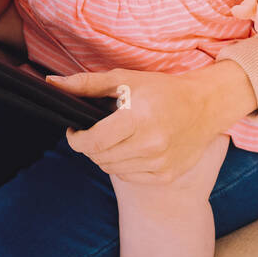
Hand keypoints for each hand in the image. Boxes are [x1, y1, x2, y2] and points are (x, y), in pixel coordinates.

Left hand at [46, 66, 225, 184]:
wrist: (205, 105)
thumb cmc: (162, 89)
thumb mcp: (124, 79)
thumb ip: (86, 83)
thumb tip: (52, 84)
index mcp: (138, 117)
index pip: (92, 142)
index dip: (76, 139)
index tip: (74, 131)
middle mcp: (150, 144)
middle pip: (99, 158)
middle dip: (89, 146)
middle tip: (95, 132)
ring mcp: (160, 163)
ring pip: (112, 169)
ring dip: (106, 155)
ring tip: (116, 138)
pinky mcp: (167, 175)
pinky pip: (130, 177)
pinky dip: (124, 165)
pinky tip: (132, 148)